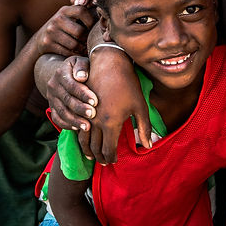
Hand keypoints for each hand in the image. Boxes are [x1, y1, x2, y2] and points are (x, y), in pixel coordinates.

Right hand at [35, 0, 95, 57]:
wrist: (40, 39)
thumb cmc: (61, 28)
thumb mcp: (68, 17)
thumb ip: (80, 12)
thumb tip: (97, 6)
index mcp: (64, 10)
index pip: (82, 11)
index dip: (91, 21)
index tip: (92, 29)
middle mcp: (56, 19)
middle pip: (80, 31)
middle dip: (86, 39)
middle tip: (89, 43)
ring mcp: (51, 31)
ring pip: (74, 44)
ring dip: (81, 49)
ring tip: (84, 49)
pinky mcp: (47, 43)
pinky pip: (67, 52)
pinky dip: (74, 54)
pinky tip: (76, 53)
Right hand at [42, 55, 96, 132]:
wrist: (63, 73)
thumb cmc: (79, 68)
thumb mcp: (81, 61)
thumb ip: (82, 66)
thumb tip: (81, 77)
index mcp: (61, 73)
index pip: (71, 85)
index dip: (83, 94)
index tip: (95, 101)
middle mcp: (53, 86)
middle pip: (66, 100)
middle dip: (80, 108)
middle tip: (92, 114)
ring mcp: (51, 98)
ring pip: (61, 112)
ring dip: (74, 120)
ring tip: (87, 126)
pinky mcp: (51, 107)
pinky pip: (56, 118)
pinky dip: (66, 125)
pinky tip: (77, 128)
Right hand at [84, 47, 153, 164]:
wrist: (109, 64)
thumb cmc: (129, 84)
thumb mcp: (140, 106)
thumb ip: (144, 127)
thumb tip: (148, 145)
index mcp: (111, 123)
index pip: (108, 150)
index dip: (111, 158)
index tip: (114, 161)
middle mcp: (96, 121)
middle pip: (94, 147)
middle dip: (100, 157)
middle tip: (104, 162)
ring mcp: (86, 114)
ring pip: (83, 139)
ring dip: (87, 150)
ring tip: (93, 155)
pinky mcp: (80, 106)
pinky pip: (77, 127)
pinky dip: (81, 137)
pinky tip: (86, 139)